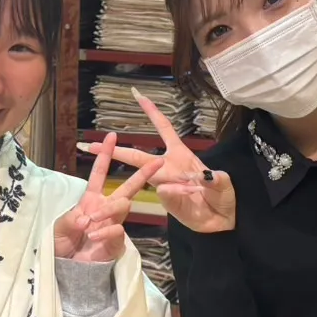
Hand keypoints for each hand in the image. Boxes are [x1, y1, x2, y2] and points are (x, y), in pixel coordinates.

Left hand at [55, 132, 164, 261]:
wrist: (66, 270)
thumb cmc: (61, 245)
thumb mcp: (58, 228)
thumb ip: (70, 220)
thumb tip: (86, 218)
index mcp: (90, 200)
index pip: (99, 173)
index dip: (105, 155)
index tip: (111, 136)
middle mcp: (105, 209)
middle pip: (128, 188)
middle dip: (143, 174)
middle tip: (157, 162)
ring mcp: (113, 225)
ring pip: (124, 206)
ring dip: (108, 210)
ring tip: (91, 223)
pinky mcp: (117, 242)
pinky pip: (118, 230)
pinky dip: (105, 232)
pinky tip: (94, 237)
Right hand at [89, 89, 235, 233]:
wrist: (222, 221)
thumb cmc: (222, 197)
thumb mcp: (224, 183)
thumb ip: (215, 179)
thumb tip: (202, 178)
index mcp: (181, 155)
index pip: (164, 128)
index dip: (152, 112)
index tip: (138, 95)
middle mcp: (169, 167)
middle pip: (138, 156)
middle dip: (117, 150)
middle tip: (92, 145)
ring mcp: (166, 185)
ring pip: (147, 175)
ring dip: (147, 172)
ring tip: (138, 169)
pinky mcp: (168, 202)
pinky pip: (166, 194)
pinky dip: (176, 192)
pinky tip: (188, 193)